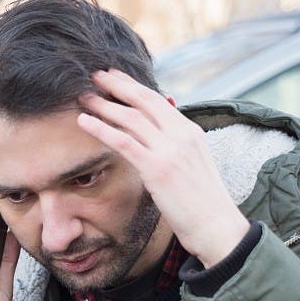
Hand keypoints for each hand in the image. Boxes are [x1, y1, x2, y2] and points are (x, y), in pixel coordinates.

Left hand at [76, 69, 248, 267]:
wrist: (215, 225)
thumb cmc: (201, 200)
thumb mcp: (192, 163)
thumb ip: (174, 144)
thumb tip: (157, 132)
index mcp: (189, 131)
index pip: (157, 100)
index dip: (132, 86)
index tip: (114, 77)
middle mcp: (181, 135)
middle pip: (143, 101)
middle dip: (117, 85)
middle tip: (94, 75)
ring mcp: (170, 150)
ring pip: (131, 118)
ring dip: (103, 105)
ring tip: (83, 97)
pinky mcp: (157, 168)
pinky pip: (123, 142)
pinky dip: (101, 129)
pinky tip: (84, 121)